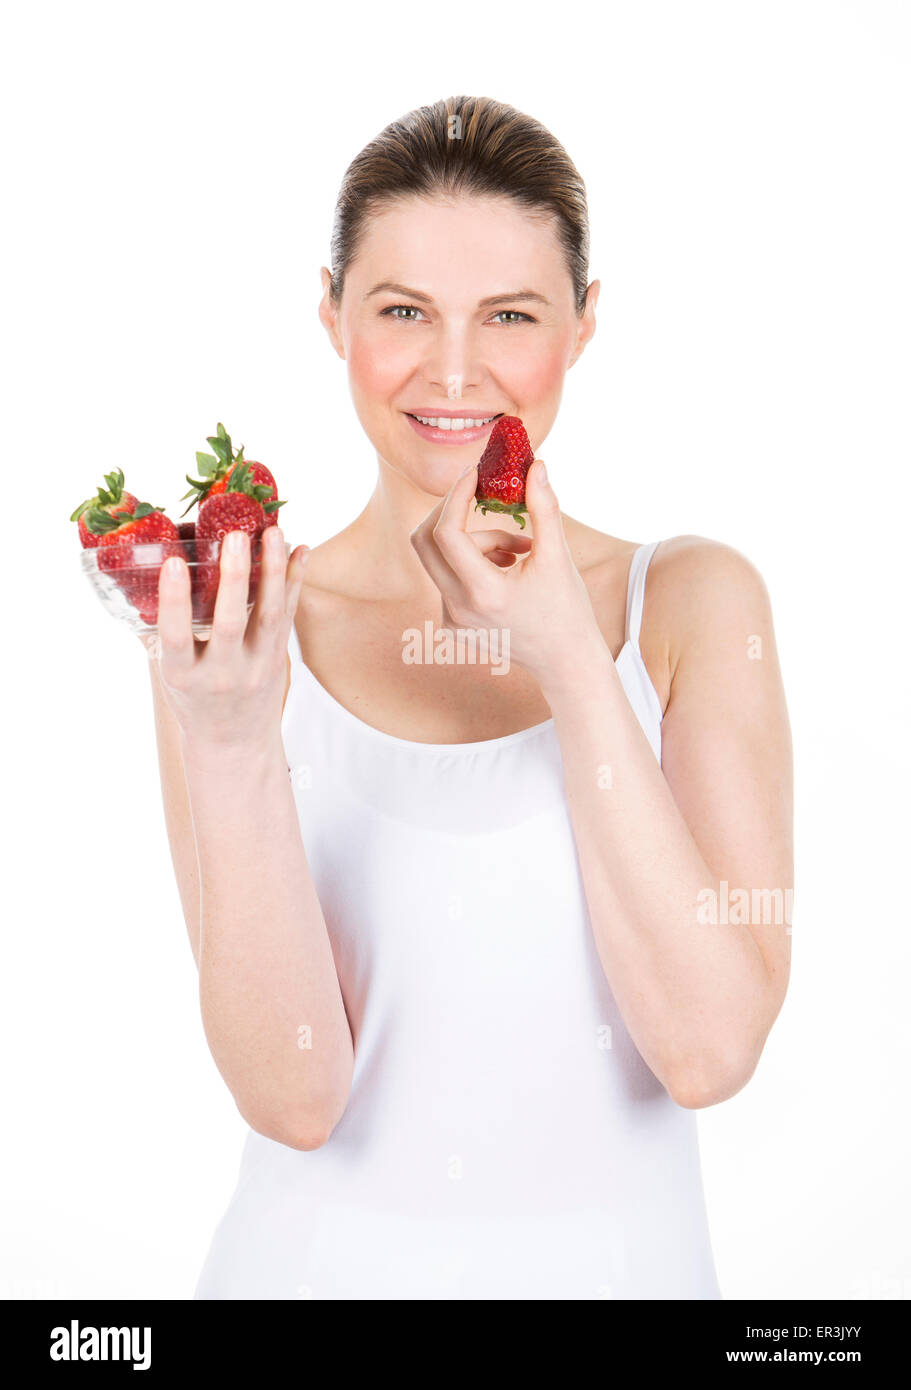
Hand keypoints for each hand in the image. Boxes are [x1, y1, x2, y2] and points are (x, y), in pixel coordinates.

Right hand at [141, 526, 309, 752]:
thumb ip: (161, 633)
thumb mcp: (170, 674)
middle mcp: (222, 673)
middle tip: (235, 535)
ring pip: (268, 614)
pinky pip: (289, 615)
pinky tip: (301, 550)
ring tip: (273, 531)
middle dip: (233, 577)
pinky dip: (296, 581)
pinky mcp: (280, 658)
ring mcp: (256, 666)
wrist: (234, 743)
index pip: (177, 636)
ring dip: (273, 570)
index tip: (171, 563)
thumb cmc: (193, 700)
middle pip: (230, 622)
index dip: (174, 600)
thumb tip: (138, 579)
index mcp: (185, 676)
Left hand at [409, 459, 603, 685]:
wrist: (565, 662)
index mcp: (485, 594)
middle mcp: (458, 610)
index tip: (474, 474)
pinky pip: (448, 579)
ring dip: (477, 542)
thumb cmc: (566, 609)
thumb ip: (544, 508)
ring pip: (443, 559)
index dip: (456, 496)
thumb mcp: (557, 557)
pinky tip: (507, 573)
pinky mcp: (451, 626)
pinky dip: (474, 564)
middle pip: (424, 542)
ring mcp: (451, 621)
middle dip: (449, 511)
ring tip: (519, 552)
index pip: (447, 533)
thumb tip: (535, 464)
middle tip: (476, 494)